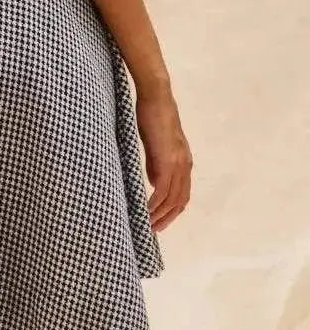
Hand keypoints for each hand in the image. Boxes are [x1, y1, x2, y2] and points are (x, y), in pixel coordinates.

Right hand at [135, 84, 192, 232]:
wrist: (156, 98)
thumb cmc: (153, 115)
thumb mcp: (156, 144)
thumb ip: (156, 163)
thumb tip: (153, 182)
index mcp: (184, 161)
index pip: (182, 193)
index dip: (172, 209)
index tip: (160, 220)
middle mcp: (185, 166)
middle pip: (180, 201)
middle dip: (167, 218)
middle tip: (153, 230)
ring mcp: (178, 164)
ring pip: (172, 200)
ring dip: (160, 215)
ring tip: (148, 225)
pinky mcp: (167, 162)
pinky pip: (162, 191)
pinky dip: (154, 205)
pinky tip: (145, 211)